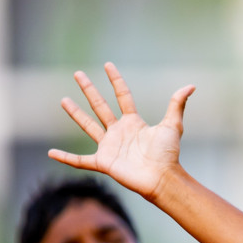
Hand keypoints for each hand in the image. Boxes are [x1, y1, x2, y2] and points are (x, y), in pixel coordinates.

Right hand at [49, 63, 195, 201]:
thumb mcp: (173, 126)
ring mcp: (109, 146)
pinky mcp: (103, 162)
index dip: (116, 80)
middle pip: (100, 106)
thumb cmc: (168, 154)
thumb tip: (191, 85)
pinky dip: (65, 158)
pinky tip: (51, 153)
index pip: (122, 96)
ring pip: (88, 126)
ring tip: (63, 100)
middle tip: (78, 74)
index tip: (108, 65)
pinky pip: (80, 161)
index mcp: (133, 122)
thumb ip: (177, 104)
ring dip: (75, 113)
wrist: (162, 178)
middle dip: (89, 90)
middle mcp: (119, 132)